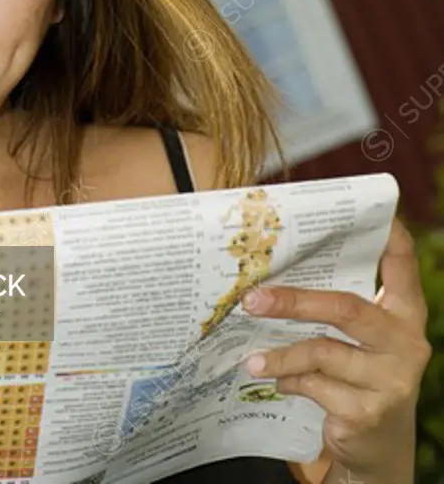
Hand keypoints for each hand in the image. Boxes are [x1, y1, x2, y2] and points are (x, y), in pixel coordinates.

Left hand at [241, 218, 431, 481]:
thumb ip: (338, 305)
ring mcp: (391, 380)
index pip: (402, 263)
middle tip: (251, 299)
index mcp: (405, 311)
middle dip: (294, 302)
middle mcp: (406, 341)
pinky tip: (276, 380)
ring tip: (251, 356)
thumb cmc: (360, 372)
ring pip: (323, 352)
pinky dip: (290, 380)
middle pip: (346, 309)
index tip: (367, 210)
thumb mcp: (361, 337)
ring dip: (280, 353)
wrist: (379, 446)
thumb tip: (271, 272)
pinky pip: (316, 386)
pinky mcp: (369, 413)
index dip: (388, 234)